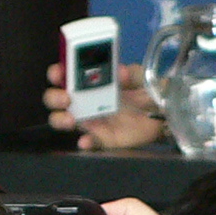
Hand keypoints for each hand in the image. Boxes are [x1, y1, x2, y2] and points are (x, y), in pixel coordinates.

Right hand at [45, 62, 165, 149]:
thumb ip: (130, 72)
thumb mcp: (139, 76)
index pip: (62, 75)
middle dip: (54, 97)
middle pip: (54, 99)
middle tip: (66, 98)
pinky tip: (86, 141)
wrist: (162, 114)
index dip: (56, 73)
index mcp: (87, 81)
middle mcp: (82, 100)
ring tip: (71, 120)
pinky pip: (88, 141)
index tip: (60, 73)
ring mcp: (90, 120)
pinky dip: (85, 142)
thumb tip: (120, 72)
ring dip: (60, 119)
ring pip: (61, 121)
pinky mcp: (102, 138)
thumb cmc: (143, 91)